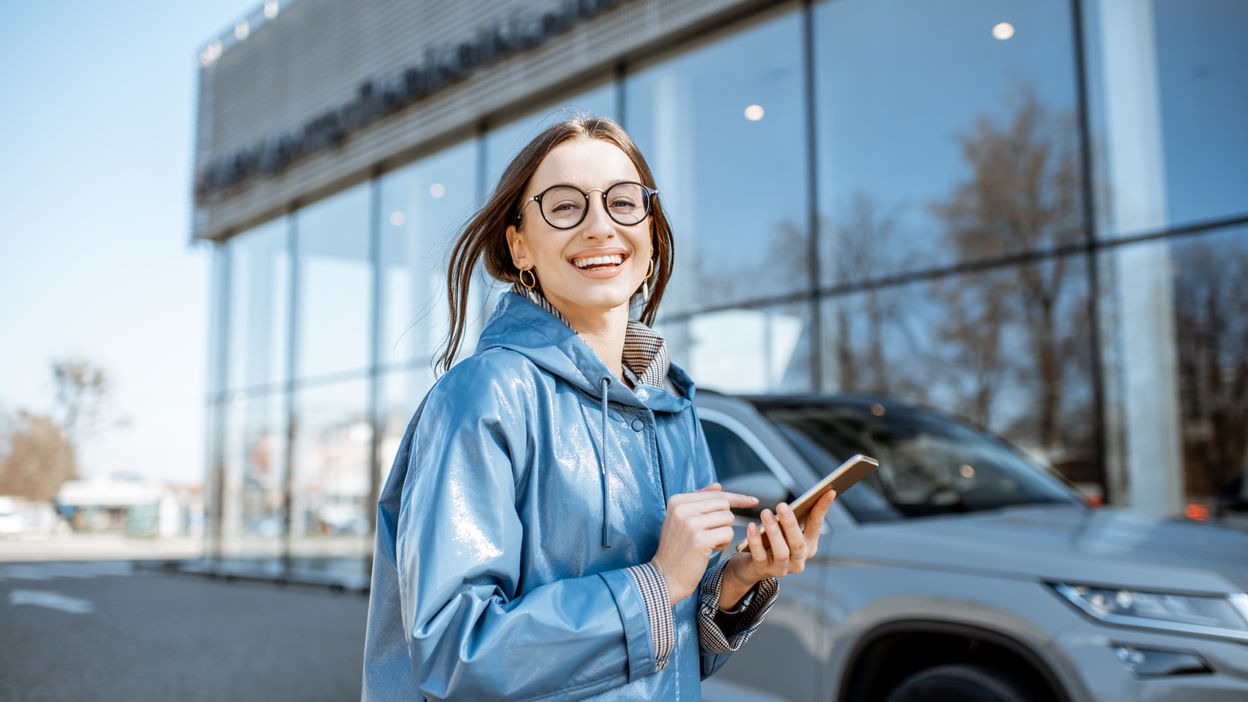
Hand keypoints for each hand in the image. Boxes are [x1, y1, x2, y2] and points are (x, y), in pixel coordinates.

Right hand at [651, 484, 758, 605]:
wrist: (664, 576)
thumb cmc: (676, 549)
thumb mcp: (681, 520)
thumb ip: (699, 501)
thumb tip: (718, 485)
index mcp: (677, 500)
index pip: (716, 494)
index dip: (736, 498)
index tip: (753, 500)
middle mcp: (682, 508)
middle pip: (724, 505)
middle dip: (725, 521)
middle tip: (712, 535)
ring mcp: (690, 523)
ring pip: (728, 519)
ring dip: (724, 533)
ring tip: (707, 543)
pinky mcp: (700, 539)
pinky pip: (728, 534)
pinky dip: (723, 544)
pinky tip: (709, 551)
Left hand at [721, 489, 836, 607]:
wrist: (751, 566)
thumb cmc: (771, 541)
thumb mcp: (785, 530)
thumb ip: (793, 517)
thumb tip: (807, 495)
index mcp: (808, 546)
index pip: (816, 526)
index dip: (822, 509)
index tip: (828, 492)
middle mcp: (798, 560)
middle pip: (798, 542)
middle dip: (790, 523)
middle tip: (781, 505)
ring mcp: (781, 568)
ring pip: (782, 552)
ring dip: (773, 531)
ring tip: (765, 513)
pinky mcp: (763, 570)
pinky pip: (760, 556)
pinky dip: (755, 541)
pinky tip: (751, 526)